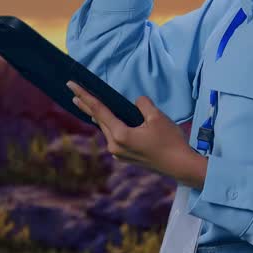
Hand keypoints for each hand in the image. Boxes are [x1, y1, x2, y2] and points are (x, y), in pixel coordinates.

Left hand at [66, 80, 197, 182]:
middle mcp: (115, 146)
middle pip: (98, 120)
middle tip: (73, 91)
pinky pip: (112, 136)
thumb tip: (136, 102)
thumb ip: (143, 105)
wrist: (180, 166)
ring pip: (105, 129)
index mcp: (120, 135)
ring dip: (96, 115)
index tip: (72, 85)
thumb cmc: (170, 141)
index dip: (85, 96)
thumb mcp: (157, 117)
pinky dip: (107, 125)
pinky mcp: (126, 156)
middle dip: (86, 105)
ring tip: (85, 104)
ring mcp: (119, 153)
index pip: (99, 110)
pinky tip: (105, 121)